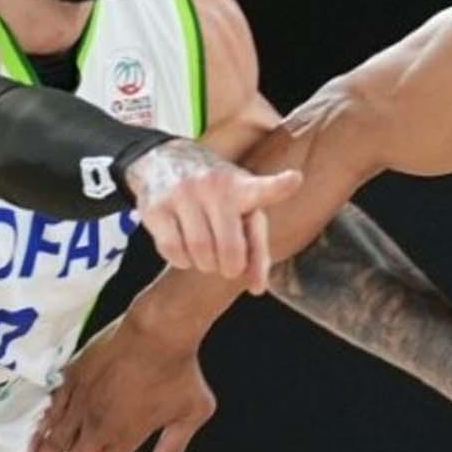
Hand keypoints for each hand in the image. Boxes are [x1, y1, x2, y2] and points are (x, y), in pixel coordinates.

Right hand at [20, 315, 219, 451]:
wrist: (159, 327)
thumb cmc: (181, 371)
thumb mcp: (192, 414)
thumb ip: (172, 450)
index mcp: (124, 437)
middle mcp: (97, 424)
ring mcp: (80, 401)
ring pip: (51, 444)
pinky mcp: (71, 379)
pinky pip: (50, 411)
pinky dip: (39, 432)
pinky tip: (30, 447)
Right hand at [124, 142, 301, 291]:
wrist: (166, 162)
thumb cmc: (216, 197)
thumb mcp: (241, 209)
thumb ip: (256, 247)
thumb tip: (258, 289)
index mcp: (242, 187)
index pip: (262, 189)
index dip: (279, 186)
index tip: (294, 179)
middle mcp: (213, 186)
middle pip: (229, 248)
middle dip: (231, 267)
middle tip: (228, 267)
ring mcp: (183, 194)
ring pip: (200, 252)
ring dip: (205, 265)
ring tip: (206, 257)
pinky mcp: (157, 207)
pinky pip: (173, 250)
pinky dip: (182, 261)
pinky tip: (185, 251)